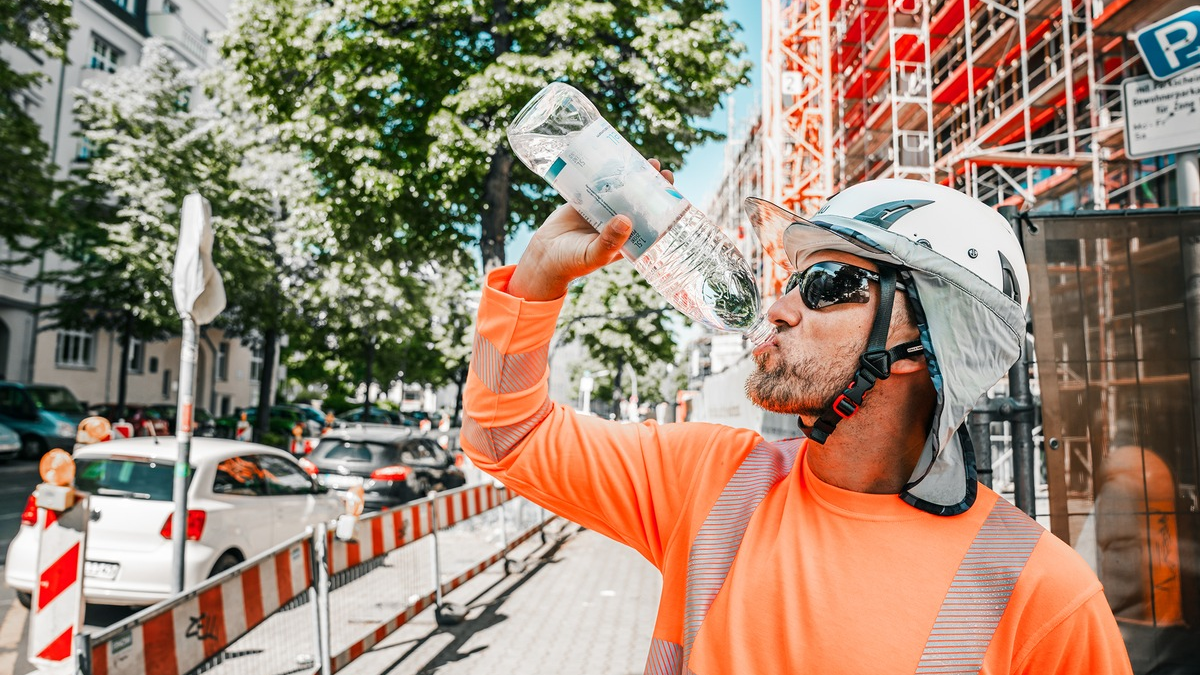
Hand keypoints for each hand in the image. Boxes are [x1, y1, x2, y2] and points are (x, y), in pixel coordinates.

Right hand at [509, 159, 674, 300]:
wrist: (544, 256)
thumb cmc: (572, 263)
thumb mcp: (593, 255)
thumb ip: (609, 241)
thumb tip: (626, 220)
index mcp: (628, 239)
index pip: (652, 221)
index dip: (664, 206)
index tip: (671, 191)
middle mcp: (619, 223)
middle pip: (641, 201)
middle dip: (652, 185)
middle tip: (659, 168)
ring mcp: (604, 210)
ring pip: (623, 189)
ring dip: (634, 175)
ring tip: (646, 160)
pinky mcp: (586, 200)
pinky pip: (599, 183)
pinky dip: (607, 172)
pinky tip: (616, 158)